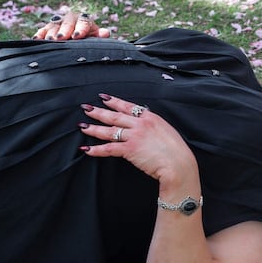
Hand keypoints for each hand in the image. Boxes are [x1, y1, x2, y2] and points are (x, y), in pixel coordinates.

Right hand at [33, 10, 110, 39]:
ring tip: (49, 40)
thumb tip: (106, 32)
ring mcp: (58, 24)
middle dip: (64, 30)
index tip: (77, 36)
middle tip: (60, 38)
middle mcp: (71, 20)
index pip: (84, 21)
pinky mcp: (47, 30)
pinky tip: (36, 40)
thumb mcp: (96, 40)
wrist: (81, 44)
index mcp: (85, 21)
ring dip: (51, 33)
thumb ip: (100, 36)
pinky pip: (43, 30)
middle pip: (67, 22)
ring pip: (54, 26)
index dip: (80, 28)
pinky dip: (40, 34)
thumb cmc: (91, 43)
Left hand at [79, 94, 197, 187]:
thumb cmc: (176, 151)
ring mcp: (134, 136)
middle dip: (99, 112)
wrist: (178, 163)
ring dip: (94, 129)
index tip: (104, 98)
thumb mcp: (167, 131)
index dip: (114, 102)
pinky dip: (97, 149)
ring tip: (83, 126)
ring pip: (110, 131)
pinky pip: (109, 148)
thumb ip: (154, 128)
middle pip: (115, 116)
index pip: (128, 107)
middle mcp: (140, 124)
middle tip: (86, 108)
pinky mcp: (130, 149)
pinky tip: (88, 149)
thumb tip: (146, 129)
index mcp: (151, 118)